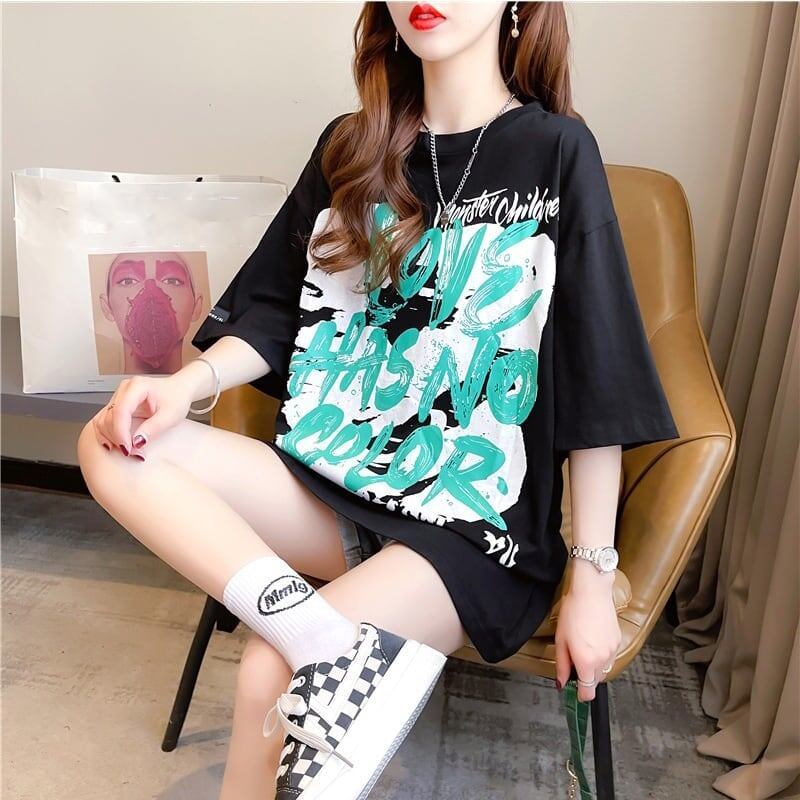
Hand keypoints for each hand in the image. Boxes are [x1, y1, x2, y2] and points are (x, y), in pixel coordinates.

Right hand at [90, 374, 192, 459]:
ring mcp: (119, 397)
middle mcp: (124, 389)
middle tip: (132, 453)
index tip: (127, 448)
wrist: (179, 390)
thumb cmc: (176, 398)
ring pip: (103, 420)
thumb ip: (153, 428)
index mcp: (137, 386)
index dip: (121, 432)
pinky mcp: (117, 405)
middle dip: (117, 438)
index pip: (121, 411)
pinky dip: (109, 435)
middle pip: (109, 417)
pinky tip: (119, 444)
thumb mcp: (171, 416)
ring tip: (128, 449)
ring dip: (111, 438)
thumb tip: (136, 442)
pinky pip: (104, 422)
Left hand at [554, 562, 621, 701]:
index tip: (575, 692)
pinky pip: (609, 655)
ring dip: (594, 665)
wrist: (592, 592)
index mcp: (586, 661)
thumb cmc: (574, 612)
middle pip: (595, 681)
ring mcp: (612, 650)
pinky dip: (601, 653)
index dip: (580, 694)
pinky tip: (593, 637)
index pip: (588, 691)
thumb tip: (561, 681)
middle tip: (574, 660)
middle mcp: (602, 660)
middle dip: (585, 676)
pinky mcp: (618, 640)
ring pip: (603, 668)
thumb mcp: (561, 639)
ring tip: (583, 645)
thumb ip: (562, 664)